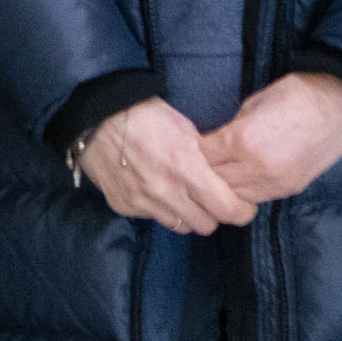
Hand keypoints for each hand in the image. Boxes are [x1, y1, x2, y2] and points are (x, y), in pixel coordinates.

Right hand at [76, 101, 256, 235]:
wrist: (97, 117)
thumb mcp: (185, 129)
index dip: (242, 212)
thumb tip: (223, 178)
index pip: (227, 209)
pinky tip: (155, 189)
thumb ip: (205, 158)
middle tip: (214, 200)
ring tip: (184, 195)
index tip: (245, 207)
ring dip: (188, 214)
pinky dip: (160, 209)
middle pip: (206, 225)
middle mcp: (165, 191)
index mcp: (186, 168)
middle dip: (214, 214)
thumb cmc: (145, 114)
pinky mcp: (124, 206)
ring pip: (180, 226)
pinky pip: (153, 218)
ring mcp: (142, 202)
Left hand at [203, 70, 341, 205]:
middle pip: (215, 180)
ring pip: (234, 195)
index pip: (202, 156)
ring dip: (225, 185)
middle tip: (204, 161)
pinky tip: (244, 178)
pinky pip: (256, 198)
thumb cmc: (296, 94)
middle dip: (207, 170)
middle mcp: (257, 167)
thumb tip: (215, 142)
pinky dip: (246, 190)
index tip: (195, 144)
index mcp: (243, 140)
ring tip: (223, 172)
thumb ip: (232, 128)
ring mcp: (275, 182)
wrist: (341, 104)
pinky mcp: (290, 189)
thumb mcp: (254, 103)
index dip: (196, 150)